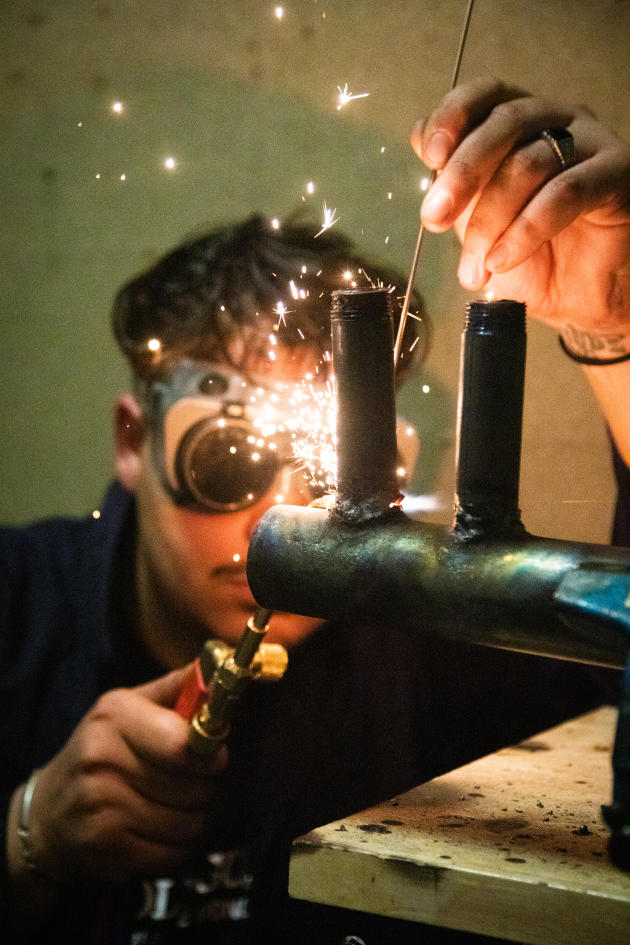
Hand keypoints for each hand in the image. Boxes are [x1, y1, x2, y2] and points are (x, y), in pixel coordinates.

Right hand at [11, 668, 224, 885]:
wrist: (49, 811)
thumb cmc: (103, 751)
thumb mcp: (129, 708)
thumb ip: (176, 689)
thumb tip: (219, 665)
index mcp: (115, 716)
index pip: (183, 744)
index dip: (210, 755)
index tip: (215, 756)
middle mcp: (102, 759)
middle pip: (193, 787)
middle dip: (205, 788)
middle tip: (195, 784)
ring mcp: (101, 807)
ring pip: (188, 824)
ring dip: (194, 819)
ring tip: (179, 807)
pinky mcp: (104, 848)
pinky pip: (172, 855)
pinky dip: (178, 849)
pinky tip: (162, 833)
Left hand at [411, 77, 629, 335]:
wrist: (583, 299)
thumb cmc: (535, 257)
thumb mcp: (480, 220)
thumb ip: (455, 182)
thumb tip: (420, 137)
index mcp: (521, 123)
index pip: (484, 95)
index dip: (452, 116)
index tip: (430, 156)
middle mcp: (557, 121)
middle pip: (504, 122)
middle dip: (462, 174)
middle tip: (434, 219)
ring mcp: (590, 143)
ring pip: (528, 163)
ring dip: (490, 222)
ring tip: (475, 268)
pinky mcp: (617, 173)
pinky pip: (563, 194)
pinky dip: (525, 230)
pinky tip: (502, 261)